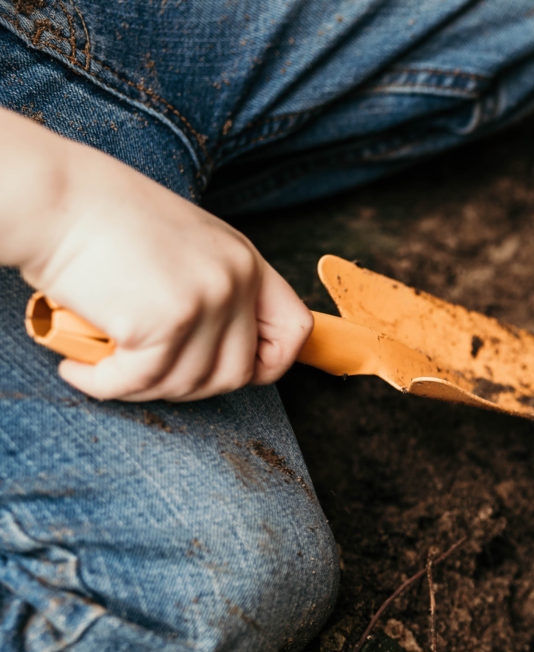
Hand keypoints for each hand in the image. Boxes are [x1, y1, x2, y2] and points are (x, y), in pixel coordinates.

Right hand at [19, 137, 309, 401]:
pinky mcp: (164, 322)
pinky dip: (106, 385)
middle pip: (236, 372)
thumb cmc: (98, 214)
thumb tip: (215, 346)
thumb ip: (210, 286)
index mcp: (245, 260)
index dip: (272, 363)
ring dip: (143, 387)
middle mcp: (235, 280)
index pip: (295, 330)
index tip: (238, 372)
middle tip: (144, 372)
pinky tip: (80, 370)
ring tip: (105, 368)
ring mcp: (205, 302)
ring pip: (189, 384)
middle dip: (188, 385)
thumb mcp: (182, 243)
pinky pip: (141, 381)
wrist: (51, 194)